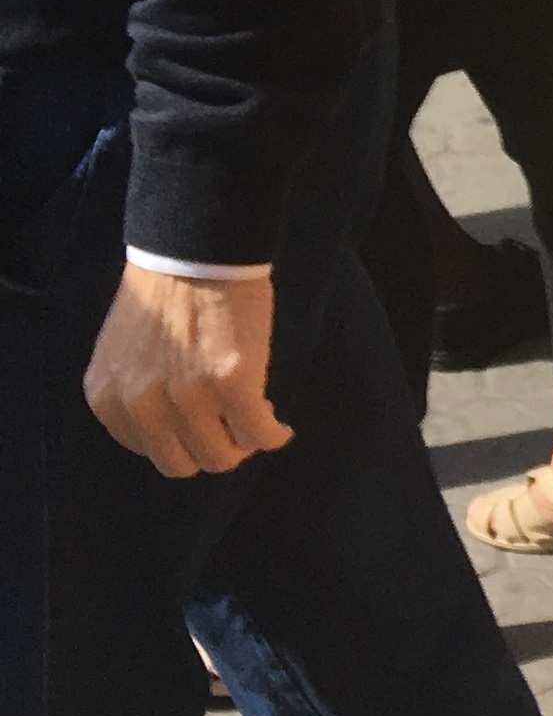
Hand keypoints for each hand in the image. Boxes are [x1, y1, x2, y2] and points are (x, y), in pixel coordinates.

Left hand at [87, 263, 286, 477]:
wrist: (194, 252)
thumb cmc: (163, 295)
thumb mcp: (126, 355)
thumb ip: (138, 393)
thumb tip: (177, 426)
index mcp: (109, 398)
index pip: (149, 451)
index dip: (183, 440)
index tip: (204, 423)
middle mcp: (143, 405)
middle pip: (185, 463)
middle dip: (213, 450)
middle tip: (233, 427)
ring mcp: (188, 397)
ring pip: (223, 456)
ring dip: (244, 444)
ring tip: (256, 420)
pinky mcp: (233, 384)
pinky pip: (260, 432)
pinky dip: (274, 435)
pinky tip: (280, 426)